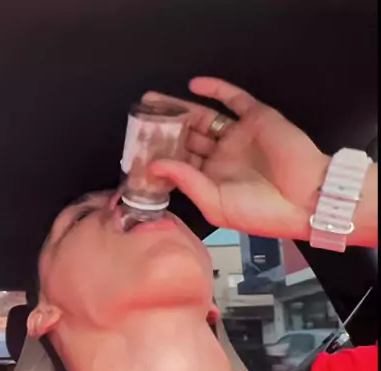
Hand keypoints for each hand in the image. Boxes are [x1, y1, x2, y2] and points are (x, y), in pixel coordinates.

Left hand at [144, 77, 329, 240]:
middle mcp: (223, 158)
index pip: (180, 164)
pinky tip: (193, 87)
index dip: (160, 156)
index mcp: (212, 181)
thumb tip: (156, 165)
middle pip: (187, 138)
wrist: (303, 199)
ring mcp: (239, 137)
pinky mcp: (256, 118)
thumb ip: (186, 182)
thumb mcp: (215, 203)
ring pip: (204, 118)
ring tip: (155, 102)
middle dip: (164, 130)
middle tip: (141, 120)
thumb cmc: (263, 213)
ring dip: (181, 109)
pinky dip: (214, 89)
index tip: (137, 150)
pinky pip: (233, 99)